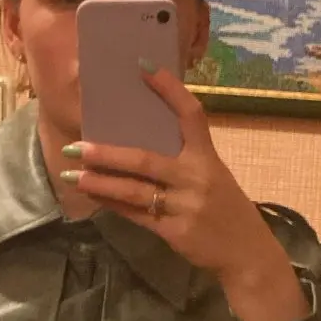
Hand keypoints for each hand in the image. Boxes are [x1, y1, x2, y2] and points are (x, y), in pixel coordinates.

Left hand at [63, 68, 308, 320]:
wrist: (248, 253)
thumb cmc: (226, 208)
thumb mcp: (213, 177)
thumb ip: (184, 160)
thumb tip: (135, 142)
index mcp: (208, 157)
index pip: (191, 115)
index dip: (169, 90)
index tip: (144, 67)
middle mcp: (197, 177)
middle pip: (145, 160)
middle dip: (107, 153)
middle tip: (76, 146)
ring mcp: (186, 206)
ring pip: (135, 191)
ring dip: (101, 182)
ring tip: (72, 175)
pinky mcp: (176, 231)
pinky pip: (137, 215)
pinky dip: (113, 204)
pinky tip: (94, 196)